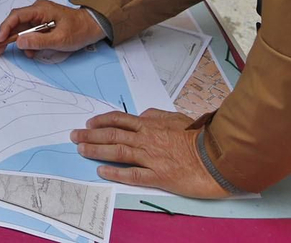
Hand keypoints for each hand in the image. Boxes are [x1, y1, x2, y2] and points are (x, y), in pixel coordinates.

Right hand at [0, 0, 103, 56]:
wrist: (94, 26)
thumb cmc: (79, 30)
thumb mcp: (59, 39)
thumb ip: (38, 41)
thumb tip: (19, 42)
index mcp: (41, 9)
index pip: (17, 16)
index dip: (5, 27)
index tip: (0, 40)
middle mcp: (38, 10)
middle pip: (17, 22)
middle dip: (8, 36)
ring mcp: (40, 16)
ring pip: (23, 28)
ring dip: (22, 42)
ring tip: (27, 54)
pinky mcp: (43, 23)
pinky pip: (31, 32)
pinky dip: (30, 42)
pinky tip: (34, 51)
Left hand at [70, 108, 230, 197]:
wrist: (216, 155)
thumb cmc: (199, 136)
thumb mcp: (178, 118)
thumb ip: (158, 116)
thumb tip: (143, 115)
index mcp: (151, 124)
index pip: (120, 120)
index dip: (102, 121)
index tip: (89, 123)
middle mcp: (147, 139)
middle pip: (112, 135)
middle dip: (90, 135)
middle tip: (74, 136)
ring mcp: (151, 157)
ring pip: (117, 151)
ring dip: (96, 150)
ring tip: (81, 150)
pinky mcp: (158, 175)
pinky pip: (132, 174)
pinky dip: (115, 172)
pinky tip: (101, 171)